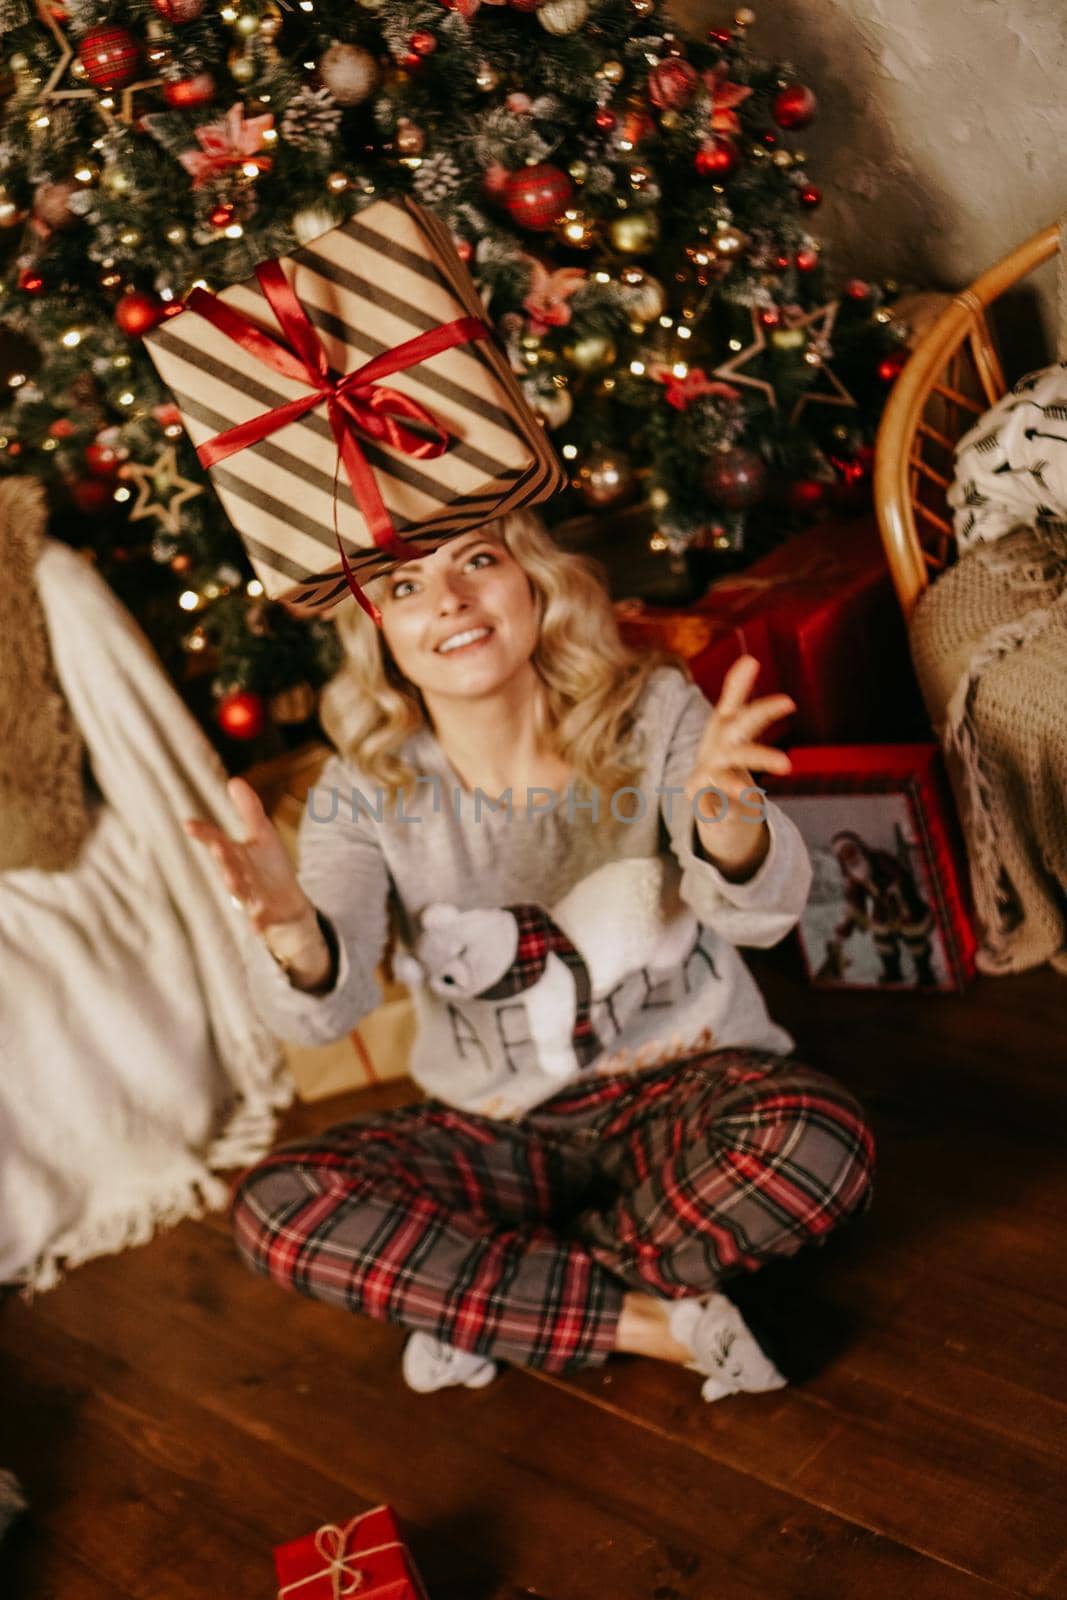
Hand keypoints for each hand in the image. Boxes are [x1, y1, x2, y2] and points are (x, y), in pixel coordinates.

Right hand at [184, 777, 312, 936]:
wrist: (287, 903)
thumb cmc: (269, 866)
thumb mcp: (262, 834)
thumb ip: (249, 810)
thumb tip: (234, 780)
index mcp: (235, 854)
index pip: (216, 840)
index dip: (204, 833)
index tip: (188, 824)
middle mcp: (239, 875)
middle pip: (228, 864)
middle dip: (223, 856)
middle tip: (217, 845)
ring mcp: (251, 895)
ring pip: (240, 890)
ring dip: (234, 884)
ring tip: (229, 878)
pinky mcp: (267, 914)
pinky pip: (260, 919)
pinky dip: (257, 923)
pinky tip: (255, 927)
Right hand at [684, 655, 794, 817]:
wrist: (700, 785)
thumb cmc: (723, 746)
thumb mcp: (730, 719)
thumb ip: (735, 690)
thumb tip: (749, 658)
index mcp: (726, 728)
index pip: (746, 716)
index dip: (765, 711)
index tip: (790, 703)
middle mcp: (716, 749)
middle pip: (740, 751)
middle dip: (760, 755)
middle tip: (787, 765)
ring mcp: (708, 773)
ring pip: (724, 780)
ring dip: (735, 786)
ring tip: (752, 796)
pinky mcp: (703, 798)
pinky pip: (711, 805)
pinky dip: (716, 809)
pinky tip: (721, 813)